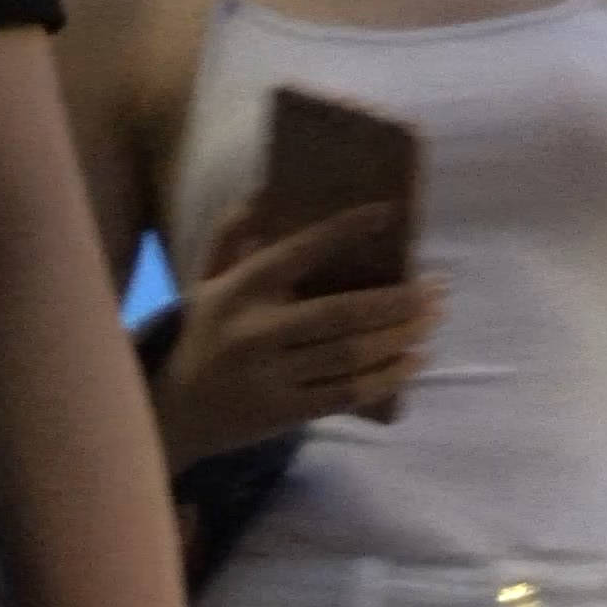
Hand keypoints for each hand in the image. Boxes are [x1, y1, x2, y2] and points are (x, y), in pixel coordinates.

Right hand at [152, 205, 442, 467]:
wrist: (169, 414)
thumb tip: (266, 192)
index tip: (388, 214)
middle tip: (437, 289)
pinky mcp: (284, 413)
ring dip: (401, 336)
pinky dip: (386, 377)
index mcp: (240, 289)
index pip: (301, 251)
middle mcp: (257, 331)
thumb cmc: (198, 337)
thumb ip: (232, 235)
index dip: (347, 230)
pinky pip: (346, 394)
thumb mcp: (204, 281)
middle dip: (399, 301)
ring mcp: (272, 376)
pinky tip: (413, 361)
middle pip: (344, 313)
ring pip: (352, 354)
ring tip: (432, 320)